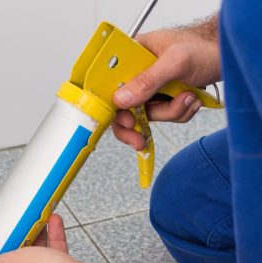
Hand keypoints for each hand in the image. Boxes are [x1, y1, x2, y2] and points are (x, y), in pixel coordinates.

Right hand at [112, 24, 220, 149]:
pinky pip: (165, 116)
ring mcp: (150, 88)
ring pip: (148, 115)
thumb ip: (148, 80)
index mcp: (132, 57)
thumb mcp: (176, 61)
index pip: (109, 85)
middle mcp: (137, 74)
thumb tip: (120, 99)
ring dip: (170, 112)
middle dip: (138, 124)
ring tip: (189, 97)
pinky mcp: (164, 98)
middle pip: (124, 107)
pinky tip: (192, 99)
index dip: (112, 107)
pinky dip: (180, 113)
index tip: (126, 122)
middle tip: (140, 140)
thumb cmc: (204, 47)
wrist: (227, 54)